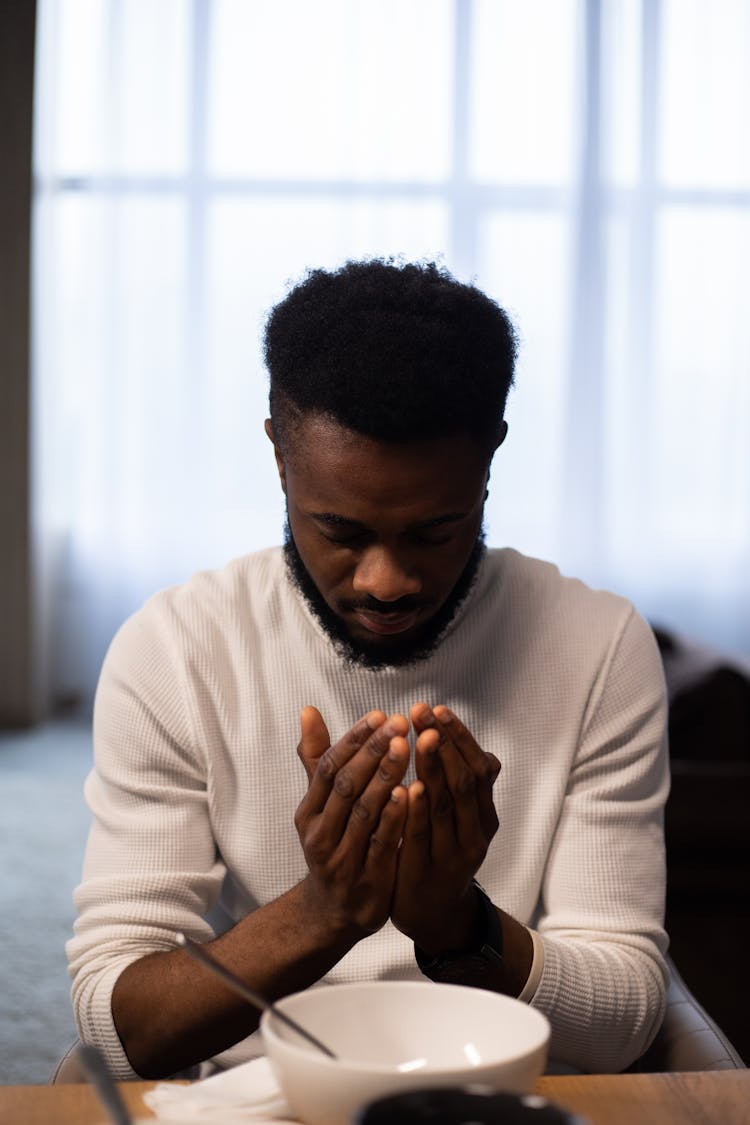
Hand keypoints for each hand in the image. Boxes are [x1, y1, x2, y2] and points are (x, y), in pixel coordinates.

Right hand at [294, 706, 409, 939]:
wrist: (334, 911)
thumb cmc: (333, 844)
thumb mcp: (320, 806)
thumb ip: (317, 759)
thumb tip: (308, 710)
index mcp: (309, 813)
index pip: (329, 767)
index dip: (354, 739)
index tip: (380, 714)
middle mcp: (320, 835)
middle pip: (346, 785)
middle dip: (373, 751)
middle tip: (399, 723)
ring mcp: (341, 859)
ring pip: (364, 812)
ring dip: (386, 777)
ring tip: (406, 747)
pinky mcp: (366, 880)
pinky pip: (381, 844)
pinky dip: (395, 817)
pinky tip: (412, 792)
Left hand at [391, 704, 500, 952]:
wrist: (432, 914)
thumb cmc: (440, 853)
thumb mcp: (459, 820)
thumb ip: (463, 786)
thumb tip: (478, 750)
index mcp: (484, 815)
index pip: (478, 767)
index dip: (459, 736)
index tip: (437, 709)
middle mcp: (476, 832)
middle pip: (465, 780)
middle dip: (444, 743)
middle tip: (422, 712)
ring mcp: (455, 855)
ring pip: (447, 805)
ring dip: (434, 768)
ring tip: (419, 738)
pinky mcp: (429, 873)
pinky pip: (423, 836)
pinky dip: (417, 810)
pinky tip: (407, 786)